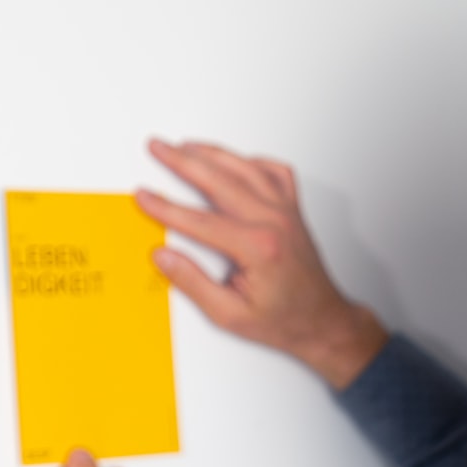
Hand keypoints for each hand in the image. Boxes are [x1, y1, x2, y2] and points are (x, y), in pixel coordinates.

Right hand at [137, 139, 388, 389]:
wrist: (322, 321)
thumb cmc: (285, 320)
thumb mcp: (231, 314)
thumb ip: (193, 283)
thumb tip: (163, 258)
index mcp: (259, 248)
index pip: (200, 221)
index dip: (166, 207)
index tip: (144, 196)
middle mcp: (275, 222)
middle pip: (220, 180)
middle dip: (183, 161)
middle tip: (158, 147)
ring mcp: (286, 212)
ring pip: (245, 167)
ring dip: (212, 153)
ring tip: (185, 145)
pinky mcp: (293, 210)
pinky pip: (274, 172)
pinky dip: (251, 161)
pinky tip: (234, 160)